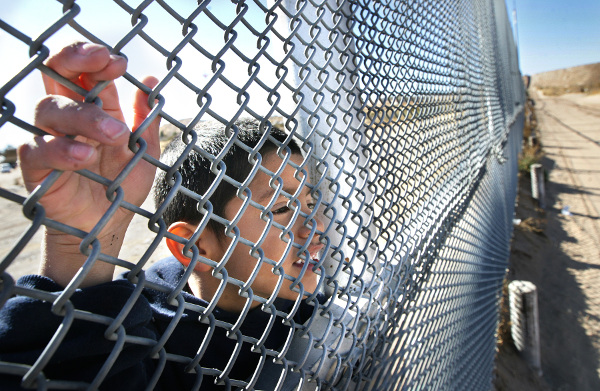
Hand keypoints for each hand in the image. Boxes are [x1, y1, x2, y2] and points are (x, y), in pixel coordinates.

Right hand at [18, 42, 160, 286]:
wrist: (107, 227)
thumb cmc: (123, 189)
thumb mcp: (144, 153)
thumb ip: (147, 120)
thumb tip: (152, 80)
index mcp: (96, 110)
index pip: (86, 71)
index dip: (96, 58)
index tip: (119, 63)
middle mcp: (70, 119)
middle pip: (57, 74)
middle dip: (76, 59)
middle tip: (104, 61)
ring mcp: (51, 139)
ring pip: (50, 108)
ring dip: (83, 116)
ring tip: (115, 134)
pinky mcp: (37, 166)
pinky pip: (38, 148)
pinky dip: (60, 150)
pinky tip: (84, 156)